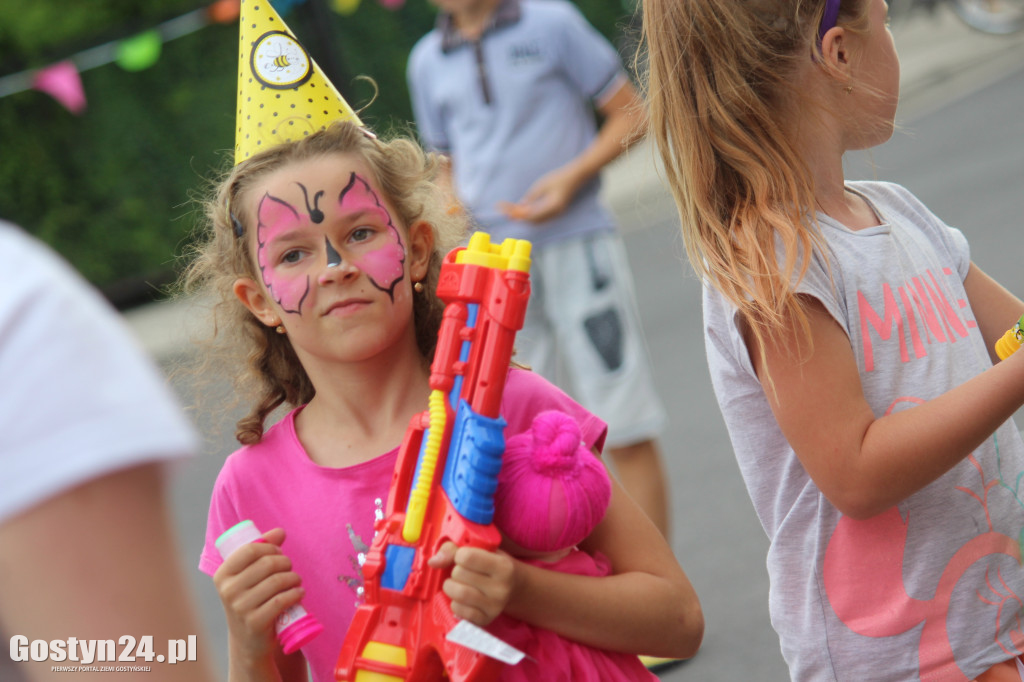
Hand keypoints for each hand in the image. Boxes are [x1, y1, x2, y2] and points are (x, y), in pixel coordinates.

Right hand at [213, 528, 304, 660]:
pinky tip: (299, 593)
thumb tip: (280, 532)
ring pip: (277, 581)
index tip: (279, 554)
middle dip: (285, 563)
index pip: (250, 549)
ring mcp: (240, 608)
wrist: (249, 641)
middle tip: (290, 570)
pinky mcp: (255, 623)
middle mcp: (228, 591)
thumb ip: (263, 551)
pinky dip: (296, 593)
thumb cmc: (252, 601)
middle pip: (267, 563)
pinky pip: (281, 600)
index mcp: (222, 575)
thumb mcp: (250, 577)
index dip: (270, 548)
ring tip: (296, 581)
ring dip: (294, 578)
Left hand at [428, 541, 516, 626]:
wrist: (514, 588)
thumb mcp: (480, 550)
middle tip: (463, 572)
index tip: (465, 557)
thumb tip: (433, 562)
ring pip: (458, 594)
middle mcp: (502, 588)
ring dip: (451, 586)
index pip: (466, 557)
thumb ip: (454, 549)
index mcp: (503, 566)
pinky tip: (462, 598)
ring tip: (458, 583)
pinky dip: (455, 602)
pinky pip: (458, 610)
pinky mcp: (485, 620)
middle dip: (455, 571)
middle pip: (459, 574)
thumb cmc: (492, 564)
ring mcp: (494, 607)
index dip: (459, 555)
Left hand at [497, 165, 581, 223]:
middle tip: (505, 212)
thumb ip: (532, 196)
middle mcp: (555, 213)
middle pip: (533, 221)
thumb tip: (521, 206)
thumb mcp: (542, 184)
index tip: (506, 210)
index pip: (532, 214)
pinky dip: (530, 216)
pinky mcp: (554, 213)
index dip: (518, 213)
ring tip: (510, 212)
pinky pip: (540, 218)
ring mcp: (556, 214)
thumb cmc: (559, 177)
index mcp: (553, 206)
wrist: (575, 177)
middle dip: (518, 217)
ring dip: (523, 218)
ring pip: (536, 221)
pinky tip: (521, 211)